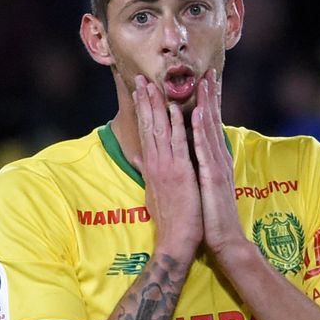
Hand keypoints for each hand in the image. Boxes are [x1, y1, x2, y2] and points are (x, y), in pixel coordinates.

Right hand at [133, 75, 202, 263]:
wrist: (176, 240)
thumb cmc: (169, 218)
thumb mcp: (152, 192)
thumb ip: (146, 172)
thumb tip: (138, 159)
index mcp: (151, 166)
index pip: (145, 132)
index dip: (142, 110)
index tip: (139, 91)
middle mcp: (156, 163)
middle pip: (148, 126)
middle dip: (145, 101)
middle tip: (141, 79)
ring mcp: (167, 166)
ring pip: (160, 130)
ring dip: (157, 105)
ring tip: (153, 84)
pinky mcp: (181, 172)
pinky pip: (178, 143)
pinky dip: (177, 124)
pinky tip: (175, 108)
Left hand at [192, 70, 245, 255]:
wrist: (225, 241)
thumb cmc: (210, 216)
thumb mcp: (202, 186)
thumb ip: (197, 167)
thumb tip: (189, 154)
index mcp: (213, 160)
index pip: (210, 126)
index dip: (208, 103)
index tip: (203, 82)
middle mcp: (218, 158)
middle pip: (214, 121)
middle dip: (210, 95)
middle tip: (208, 71)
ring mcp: (217, 166)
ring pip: (210, 128)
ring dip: (207, 103)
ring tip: (204, 82)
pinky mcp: (213, 177)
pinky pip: (205, 149)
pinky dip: (202, 128)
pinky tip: (200, 112)